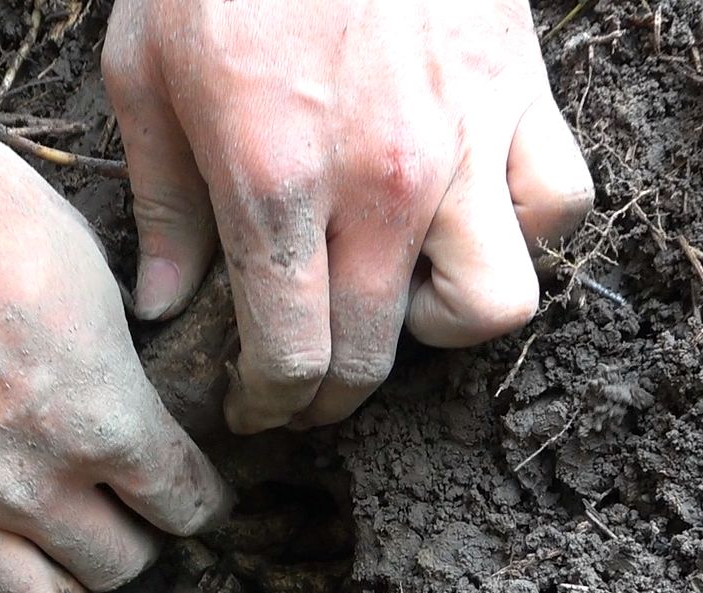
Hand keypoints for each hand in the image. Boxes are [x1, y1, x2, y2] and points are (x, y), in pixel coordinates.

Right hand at [0, 119, 231, 592]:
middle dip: (134, 541)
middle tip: (122, 511)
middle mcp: (31, 481)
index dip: (197, 498)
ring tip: (51, 546)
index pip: (183, 503)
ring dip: (57, 581)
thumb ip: (111, 355)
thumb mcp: (89, 268)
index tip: (191, 490)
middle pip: (115, 565)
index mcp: (103, 419)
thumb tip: (119, 379)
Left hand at [103, 0, 594, 431]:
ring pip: (495, 306)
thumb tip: (163, 307)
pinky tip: (467, 217)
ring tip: (399, 299)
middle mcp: (382, 182)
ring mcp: (465, 141)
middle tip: (308, 384)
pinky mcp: (521, 93)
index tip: (257, 407)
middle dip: (335, 394)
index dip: (271, 404)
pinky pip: (558, 205)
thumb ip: (162, 206)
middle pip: (380, 354)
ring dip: (441, 326)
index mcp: (276, 183)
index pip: (293, 355)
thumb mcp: (144, 75)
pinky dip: (522, 233)